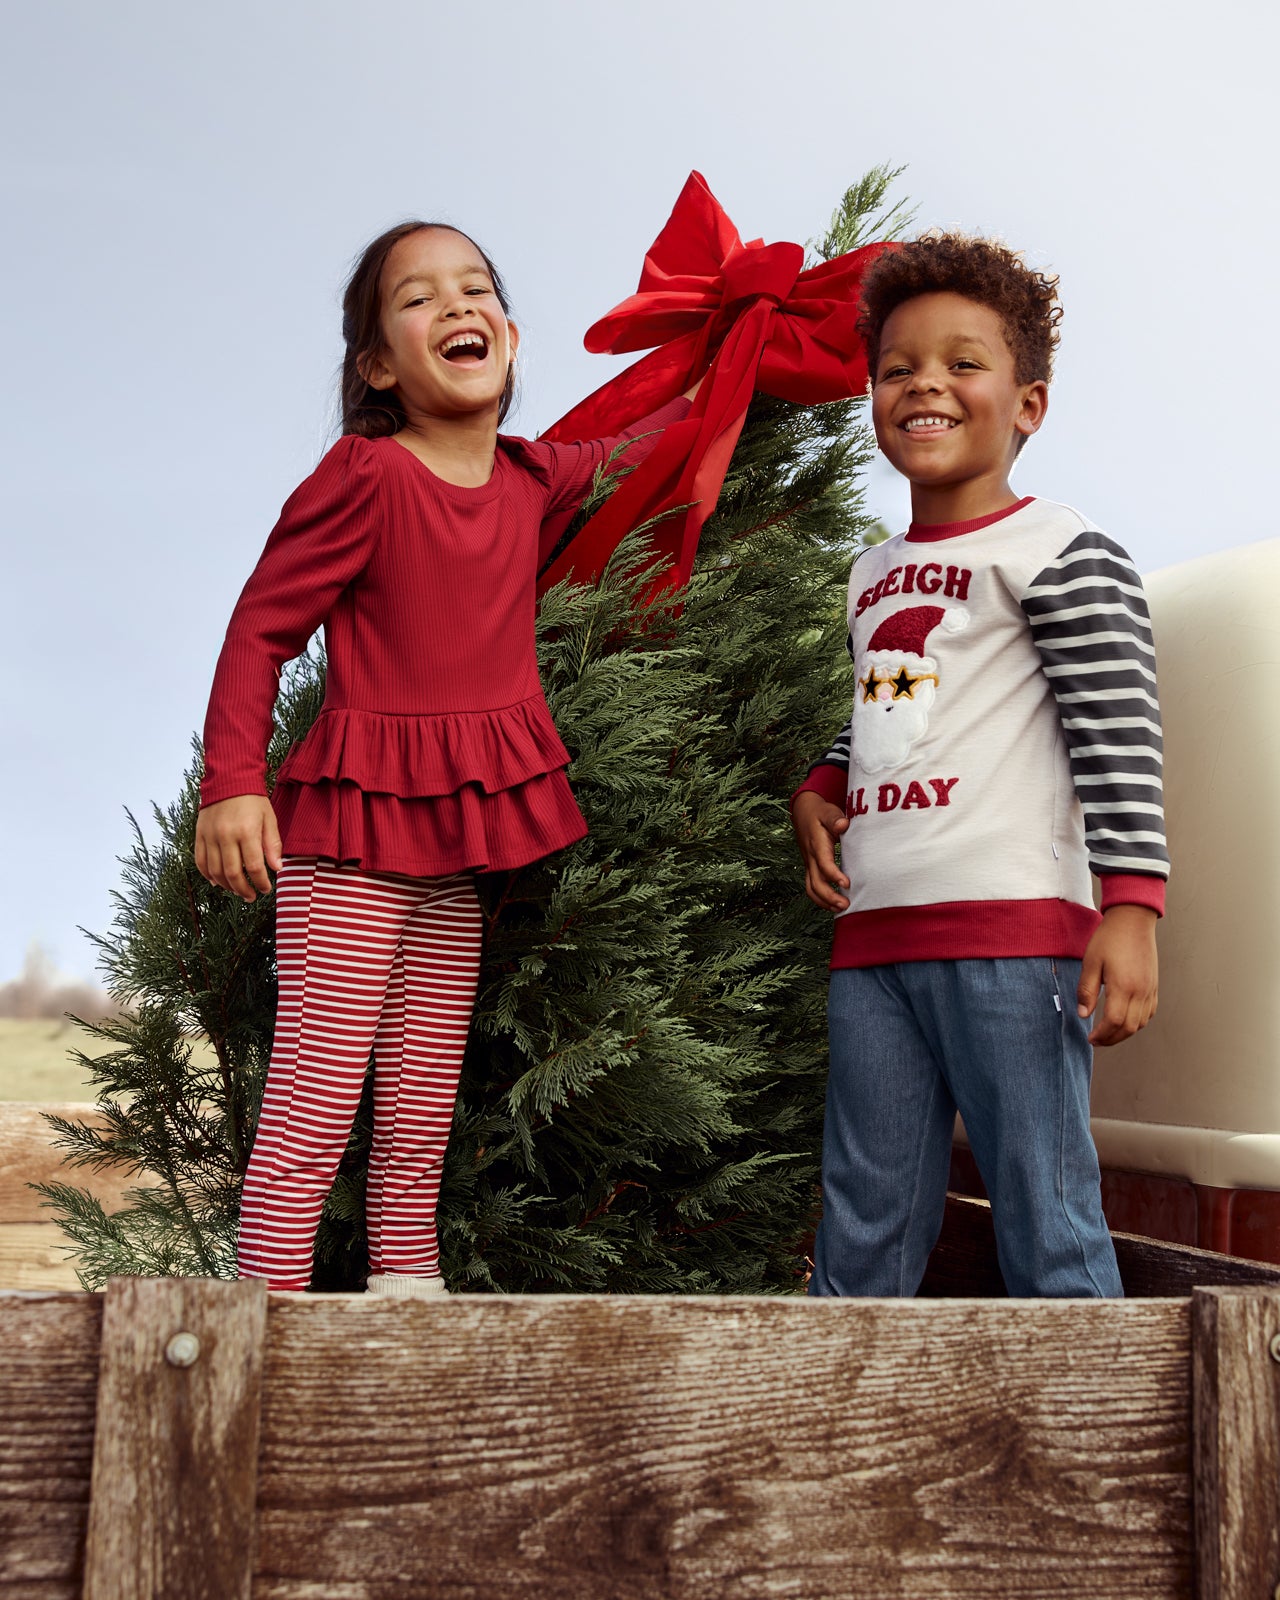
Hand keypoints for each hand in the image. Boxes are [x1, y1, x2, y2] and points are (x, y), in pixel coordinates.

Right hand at [194, 795, 282, 901]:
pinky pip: (200, 861)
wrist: (229, 780)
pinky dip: (207, 875)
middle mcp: (226, 836)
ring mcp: (210, 836)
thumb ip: (273, 845)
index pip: (254, 867)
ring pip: (215, 872)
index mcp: (247, 832)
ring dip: (227, 886)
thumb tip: (277, 868)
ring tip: (237, 891)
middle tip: (252, 897)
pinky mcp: (199, 835)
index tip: (266, 889)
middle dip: (244, 890)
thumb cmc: (253, 800)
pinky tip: (217, 882)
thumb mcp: (269, 819)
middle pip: (233, 874)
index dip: (261, 882)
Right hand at [791, 790, 850, 911]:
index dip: (833, 875)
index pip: (823, 863)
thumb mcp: (828, 811)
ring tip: (841, 908)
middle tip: (846, 904)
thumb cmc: (820, 813)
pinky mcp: (810, 868)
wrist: (804, 813)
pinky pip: (811, 888)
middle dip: (829, 896)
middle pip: (815, 882)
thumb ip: (835, 819)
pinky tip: (834, 905)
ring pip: (811, 888)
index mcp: (816, 844)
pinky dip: (821, 899)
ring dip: (824, 901)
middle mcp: (810, 857)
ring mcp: (808, 864)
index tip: (847, 884)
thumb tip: (843, 824)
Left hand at [1077, 904, 1158, 1045]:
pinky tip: (1125, 1020)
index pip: (1113, 1022)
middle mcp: (1140, 991)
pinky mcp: (1154, 985)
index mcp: (1123, 986)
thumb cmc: (1110, 938)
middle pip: (1129, 1028)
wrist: (1133, 920)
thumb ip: (1086, 990)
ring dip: (1125, 1033)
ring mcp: (1150, 989)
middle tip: (1097, 1040)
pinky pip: (1149, 1012)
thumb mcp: (1091, 963)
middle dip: (1112, 1039)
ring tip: (1108, 1033)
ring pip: (1141, 1023)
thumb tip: (1083, 1014)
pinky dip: (1138, 1023)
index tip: (1090, 1038)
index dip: (1101, 1035)